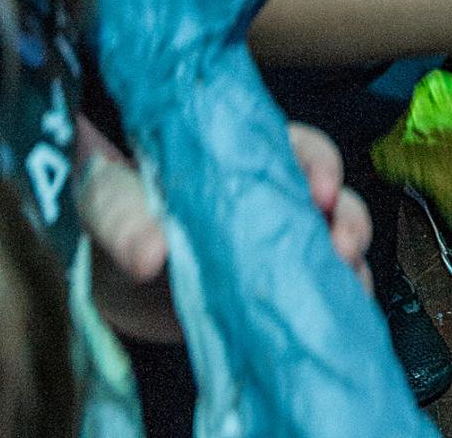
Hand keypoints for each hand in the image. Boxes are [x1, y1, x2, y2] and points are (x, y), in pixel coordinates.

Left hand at [78, 117, 373, 338]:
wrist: (101, 277)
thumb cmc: (107, 217)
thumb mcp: (106, 201)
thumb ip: (122, 215)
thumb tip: (151, 254)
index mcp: (237, 154)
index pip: (290, 145)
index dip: (316, 162)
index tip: (321, 191)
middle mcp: (266, 191)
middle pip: (325, 191)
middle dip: (345, 215)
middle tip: (343, 245)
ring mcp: (271, 239)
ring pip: (330, 236)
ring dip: (348, 256)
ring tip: (350, 279)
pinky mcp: (269, 286)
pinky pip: (314, 285)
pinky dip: (339, 295)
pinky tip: (347, 307)